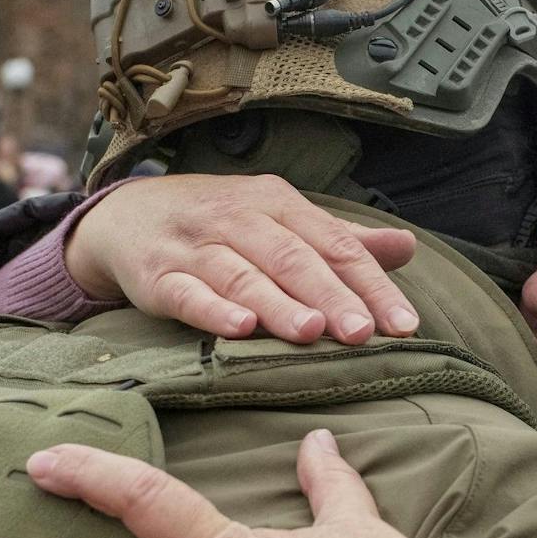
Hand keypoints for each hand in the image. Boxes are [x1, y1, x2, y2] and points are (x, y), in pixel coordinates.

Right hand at [66, 174, 421, 344]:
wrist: (127, 215)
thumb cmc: (222, 226)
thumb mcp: (282, 222)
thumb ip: (342, 241)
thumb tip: (408, 247)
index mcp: (278, 204)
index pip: (335, 245)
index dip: (372, 284)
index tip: (404, 324)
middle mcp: (239, 218)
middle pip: (292, 258)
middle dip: (330, 296)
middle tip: (362, 333)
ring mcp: (196, 246)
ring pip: (242, 274)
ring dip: (277, 304)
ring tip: (311, 332)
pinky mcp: (158, 276)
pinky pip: (187, 293)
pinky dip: (212, 310)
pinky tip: (239, 329)